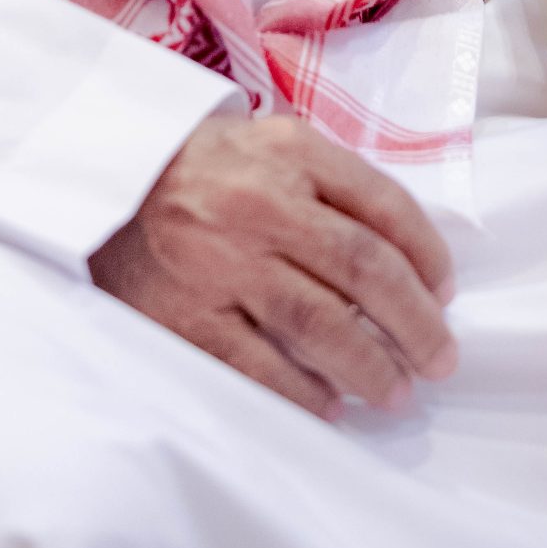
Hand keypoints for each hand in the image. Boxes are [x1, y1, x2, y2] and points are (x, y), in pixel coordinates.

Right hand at [88, 113, 456, 419]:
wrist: (100, 184)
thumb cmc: (200, 168)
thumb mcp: (266, 143)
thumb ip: (331, 181)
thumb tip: (408, 253)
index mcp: (287, 151)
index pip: (382, 204)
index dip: (427, 253)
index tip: (445, 290)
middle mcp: (259, 202)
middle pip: (365, 270)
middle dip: (417, 323)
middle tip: (441, 358)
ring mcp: (221, 263)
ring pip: (323, 326)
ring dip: (373, 367)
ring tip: (396, 391)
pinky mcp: (188, 316)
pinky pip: (263, 368)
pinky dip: (307, 393)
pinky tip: (331, 404)